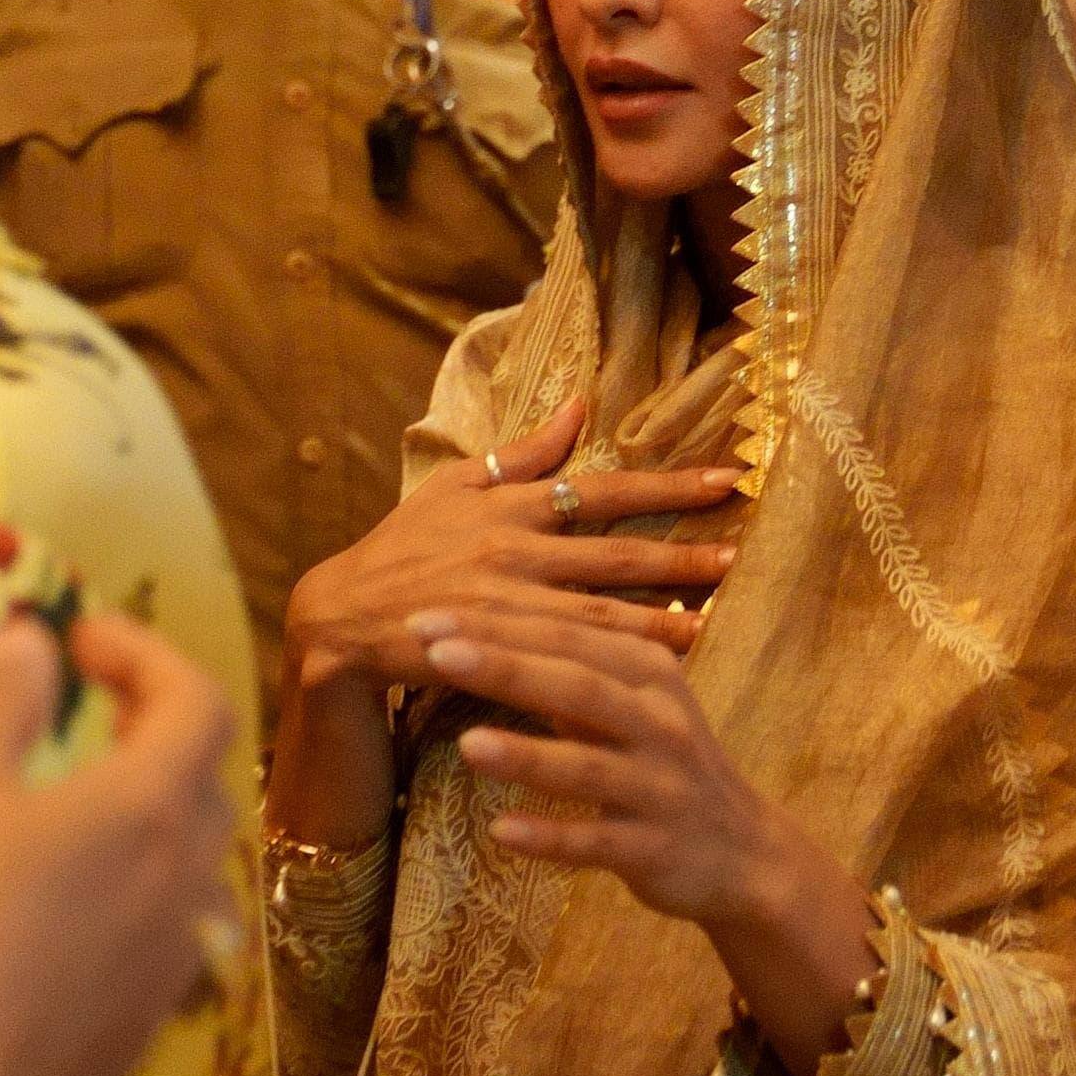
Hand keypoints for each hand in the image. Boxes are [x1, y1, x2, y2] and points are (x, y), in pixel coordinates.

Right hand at [0, 609, 237, 1075]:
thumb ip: (1, 700)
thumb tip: (33, 641)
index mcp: (154, 804)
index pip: (197, 698)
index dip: (147, 652)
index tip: (81, 638)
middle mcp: (189, 877)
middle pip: (202, 780)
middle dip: (151, 729)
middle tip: (84, 711)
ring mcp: (175, 960)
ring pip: (189, 862)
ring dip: (147, 816)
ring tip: (77, 807)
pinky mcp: (145, 1023)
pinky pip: (162, 932)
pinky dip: (130, 892)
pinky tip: (64, 908)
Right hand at [270, 399, 740, 857]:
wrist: (334, 621)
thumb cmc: (397, 554)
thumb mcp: (452, 490)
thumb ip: (520, 454)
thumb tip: (578, 403)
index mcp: (507, 507)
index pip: (601, 489)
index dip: (667, 484)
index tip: (728, 479)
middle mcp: (511, 551)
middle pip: (613, 552)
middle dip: (681, 552)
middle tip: (740, 554)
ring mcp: (501, 605)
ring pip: (597, 611)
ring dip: (660, 616)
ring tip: (715, 618)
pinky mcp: (487, 651)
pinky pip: (561, 658)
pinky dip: (608, 661)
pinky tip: (650, 671)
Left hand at [446, 619, 866, 1074]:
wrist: (743, 853)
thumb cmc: (663, 761)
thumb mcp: (631, 699)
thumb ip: (570, 664)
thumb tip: (483, 623)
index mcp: (649, 672)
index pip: (567, 635)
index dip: (497, 621)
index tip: (424, 613)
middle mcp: (660, 723)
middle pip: (577, 686)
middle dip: (505, 666)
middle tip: (433, 651)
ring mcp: (660, 788)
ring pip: (588, 768)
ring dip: (528, 757)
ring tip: (466, 745)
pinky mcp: (655, 849)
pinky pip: (597, 843)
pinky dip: (551, 837)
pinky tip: (501, 833)